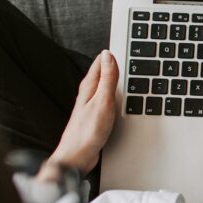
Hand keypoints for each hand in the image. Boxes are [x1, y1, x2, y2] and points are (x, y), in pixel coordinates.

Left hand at [48, 50, 118, 174]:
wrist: (77, 156)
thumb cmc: (88, 131)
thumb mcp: (102, 101)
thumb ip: (107, 79)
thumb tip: (108, 56)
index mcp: (89, 87)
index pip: (100, 63)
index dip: (112, 55)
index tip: (122, 46)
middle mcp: (87, 94)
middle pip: (102, 73)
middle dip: (112, 64)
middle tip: (124, 55)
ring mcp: (90, 105)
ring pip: (103, 86)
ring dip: (113, 79)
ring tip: (124, 72)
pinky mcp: (95, 116)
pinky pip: (106, 99)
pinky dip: (114, 94)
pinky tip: (119, 98)